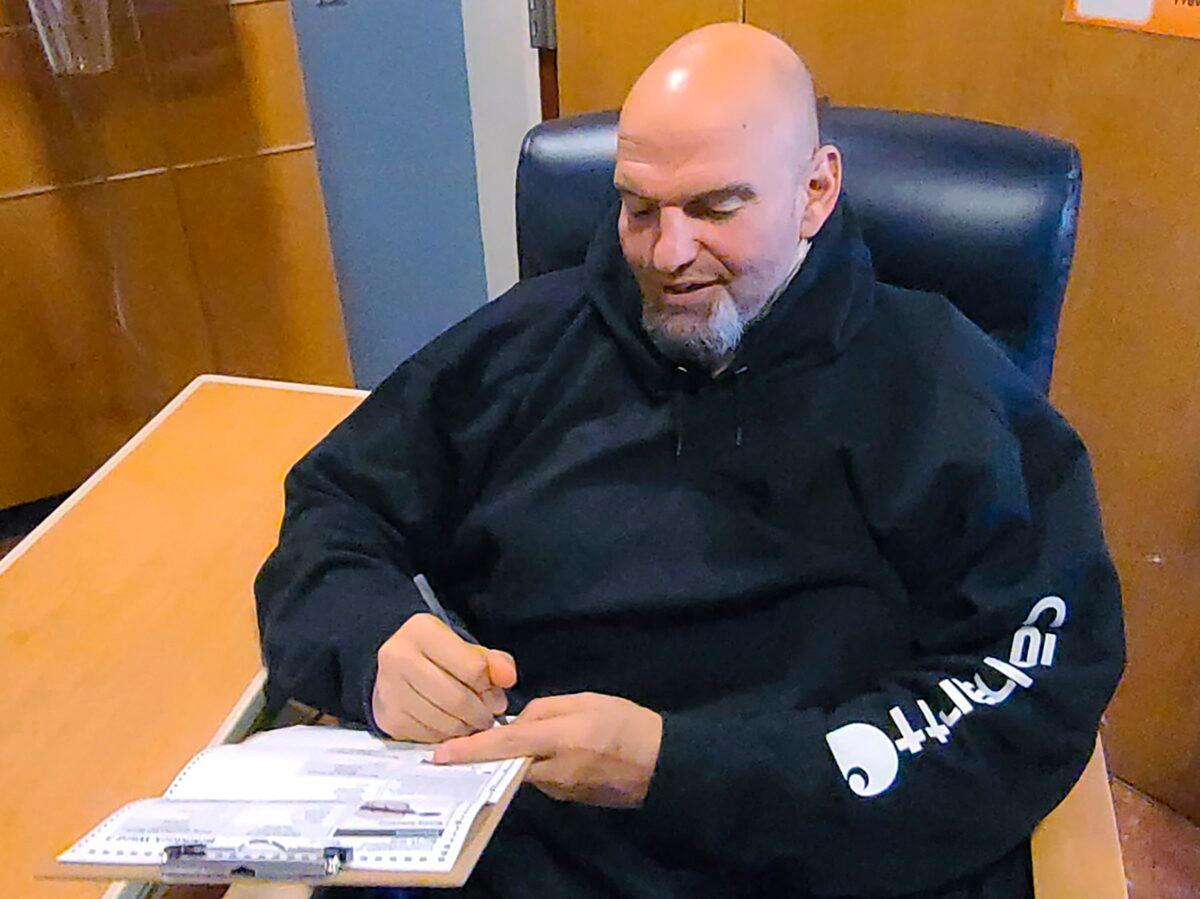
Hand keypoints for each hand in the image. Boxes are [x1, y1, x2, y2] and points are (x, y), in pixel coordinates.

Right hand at [372, 613, 517, 741]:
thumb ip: (494, 662)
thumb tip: (507, 678)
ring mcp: (389, 689)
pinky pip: (427, 736)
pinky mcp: (388, 717)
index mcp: (421, 631)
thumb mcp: (468, 650)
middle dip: (480, 713)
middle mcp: (398, 657)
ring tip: (471, 722)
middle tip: (487, 716)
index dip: (489, 686)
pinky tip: (450, 727)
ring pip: (443, 721)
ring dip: (465, 728)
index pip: (472, 668)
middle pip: (457, 699)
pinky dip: (445, 737)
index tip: (493, 692)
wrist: (398, 667)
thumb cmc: (438, 657)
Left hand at [433, 692, 663, 807]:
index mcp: (559, 740)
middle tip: (466, 741)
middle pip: (509, 763)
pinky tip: (548, 752)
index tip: (440, 755)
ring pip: (525, 771)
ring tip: (525, 737)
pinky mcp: (568, 800)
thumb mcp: (585, 702)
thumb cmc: (625, 723)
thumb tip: (516, 724)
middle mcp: (555, 772)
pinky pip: (542, 779)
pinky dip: (538, 764)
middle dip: (489, 754)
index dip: (471, 749)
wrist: (661, 763)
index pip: (505, 745)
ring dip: (518, 756)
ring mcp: (561, 791)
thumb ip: (545, 709)